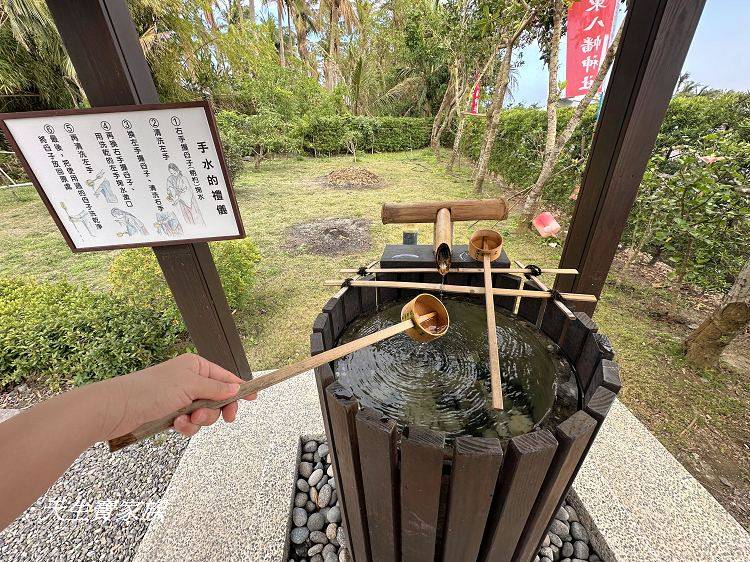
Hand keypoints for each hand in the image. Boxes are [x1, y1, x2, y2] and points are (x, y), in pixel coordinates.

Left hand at [100, 354, 255, 440]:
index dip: (239, 388)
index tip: (253, 398)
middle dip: (215, 410)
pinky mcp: (170, 415)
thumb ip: (216, 389)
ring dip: (198, 421)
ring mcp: (180, 399)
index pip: (225, 377)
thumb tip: (236, 388)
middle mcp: (188, 381)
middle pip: (217, 399)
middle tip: (223, 419)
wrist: (116, 409)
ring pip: (204, 414)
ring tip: (185, 421)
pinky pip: (189, 424)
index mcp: (195, 367)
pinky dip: (185, 427)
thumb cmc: (150, 390)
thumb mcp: (189, 386)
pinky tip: (174, 426)